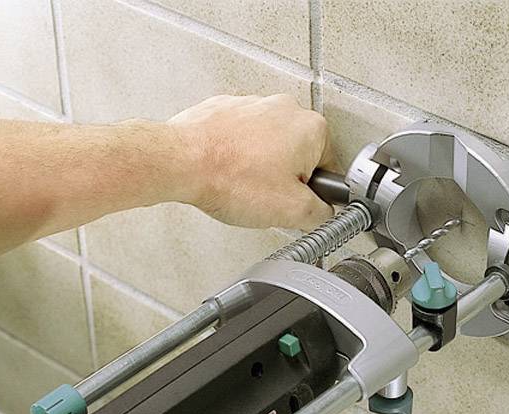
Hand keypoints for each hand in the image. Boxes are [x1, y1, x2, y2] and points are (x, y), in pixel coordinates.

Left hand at [168, 94, 334, 229]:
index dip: (311, 193)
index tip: (295, 203)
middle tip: (265, 198)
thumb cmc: (230, 180)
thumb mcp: (291, 211)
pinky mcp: (227, 110)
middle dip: (285, 179)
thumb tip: (324, 213)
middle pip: (298, 156)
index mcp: (311, 129)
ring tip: (241, 186)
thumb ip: (320, 214)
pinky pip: (241, 139)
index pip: (328, 168)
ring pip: (269, 146)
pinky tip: (226, 173)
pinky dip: (236, 156)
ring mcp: (254, 105)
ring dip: (259, 167)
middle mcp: (285, 109)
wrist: (181, 162)